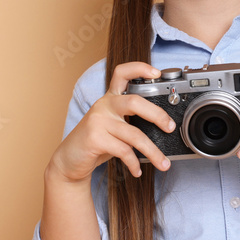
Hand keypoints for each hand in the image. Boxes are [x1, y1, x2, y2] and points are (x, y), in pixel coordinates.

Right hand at [47, 62, 175, 184]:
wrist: (69, 160)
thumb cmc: (96, 142)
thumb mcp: (113, 125)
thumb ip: (130, 120)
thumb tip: (163, 124)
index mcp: (110, 98)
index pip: (122, 73)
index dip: (140, 68)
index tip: (157, 73)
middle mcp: (104, 105)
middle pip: (135, 102)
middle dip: (158, 115)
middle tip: (170, 127)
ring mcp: (98, 121)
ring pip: (134, 135)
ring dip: (153, 152)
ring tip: (164, 163)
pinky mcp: (94, 138)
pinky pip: (124, 151)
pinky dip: (134, 163)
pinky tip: (137, 170)